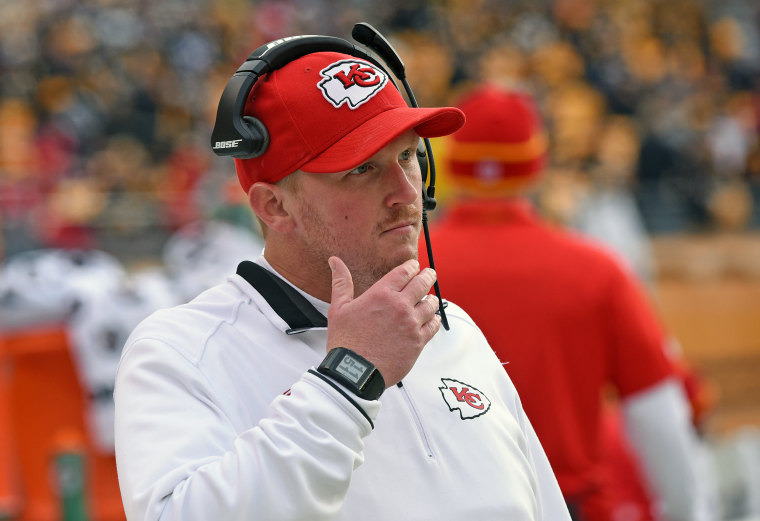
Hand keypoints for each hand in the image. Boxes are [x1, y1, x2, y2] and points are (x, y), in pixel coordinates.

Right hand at [326, 256, 440, 386]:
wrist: (354, 372)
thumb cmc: (345, 342)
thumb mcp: (338, 308)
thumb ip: (341, 282)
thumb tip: (335, 261)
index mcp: (381, 294)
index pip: (405, 271)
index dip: (413, 266)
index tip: (414, 266)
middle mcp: (400, 306)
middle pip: (423, 283)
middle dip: (428, 276)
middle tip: (429, 274)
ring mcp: (411, 324)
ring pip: (431, 304)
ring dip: (431, 299)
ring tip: (430, 298)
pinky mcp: (418, 342)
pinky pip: (433, 325)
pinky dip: (434, 319)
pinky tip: (431, 319)